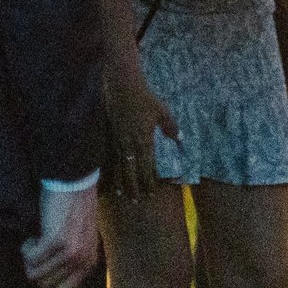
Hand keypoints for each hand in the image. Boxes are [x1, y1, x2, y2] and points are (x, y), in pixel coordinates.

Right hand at [21, 182, 98, 287]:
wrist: (74, 183)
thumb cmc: (74, 209)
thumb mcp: (80, 239)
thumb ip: (72, 260)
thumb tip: (51, 282)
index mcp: (88, 262)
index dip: (48, 281)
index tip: (44, 265)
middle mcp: (81, 260)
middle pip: (46, 285)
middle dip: (36, 269)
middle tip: (38, 250)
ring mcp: (69, 252)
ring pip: (35, 274)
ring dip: (30, 259)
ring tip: (36, 241)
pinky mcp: (54, 241)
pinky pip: (30, 258)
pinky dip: (26, 248)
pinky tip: (33, 236)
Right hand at [104, 71, 178, 200]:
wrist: (122, 86)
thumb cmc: (144, 97)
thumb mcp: (161, 111)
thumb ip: (171, 127)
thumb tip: (180, 139)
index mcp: (143, 140)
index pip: (147, 167)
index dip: (149, 181)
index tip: (152, 194)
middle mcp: (129, 144)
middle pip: (132, 171)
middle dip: (135, 187)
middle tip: (138, 202)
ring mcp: (118, 141)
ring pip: (119, 167)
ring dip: (121, 182)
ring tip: (122, 196)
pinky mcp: (109, 136)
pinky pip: (109, 158)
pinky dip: (109, 170)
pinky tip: (107, 178)